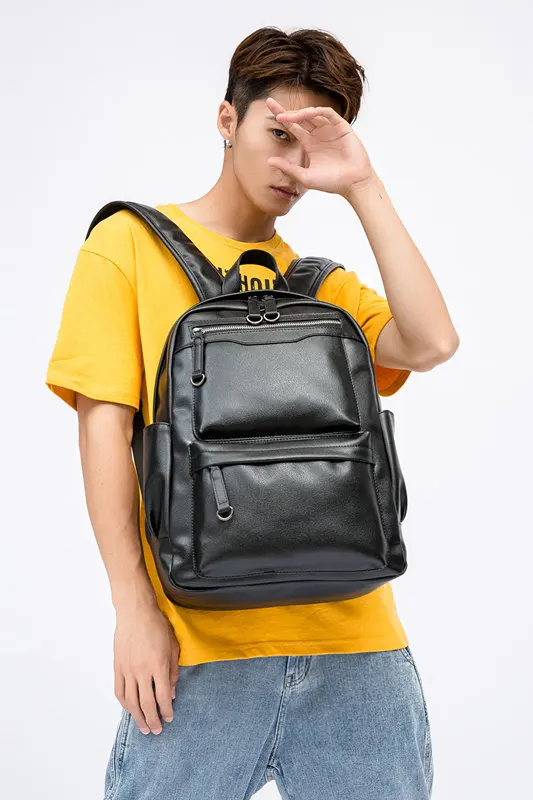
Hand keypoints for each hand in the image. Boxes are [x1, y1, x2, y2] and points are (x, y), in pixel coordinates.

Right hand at [113, 603, 179, 734]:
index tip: (169, 718)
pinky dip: (124, 704)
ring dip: (138, 717)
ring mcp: (127, 670)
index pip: (163, 696)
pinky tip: (130, 710)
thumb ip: (173, 671)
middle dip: (152, 720)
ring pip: (131, 701)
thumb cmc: (157, 626)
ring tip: (143, 728)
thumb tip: (171, 693)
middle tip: (157, 730)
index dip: (166, 711)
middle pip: (146, 703)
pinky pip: (119, 691)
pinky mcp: (117, 667)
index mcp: (158, 665)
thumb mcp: (173, 646)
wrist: (136, 612)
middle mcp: (142, 670)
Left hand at [265, 96, 372, 197]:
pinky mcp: (341, 127)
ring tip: (286, 117)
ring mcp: (329, 129)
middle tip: (271, 104)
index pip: (292, 126)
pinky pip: (327, 113)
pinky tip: (306, 114)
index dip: (281, 116)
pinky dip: (316, 111)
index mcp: (309, 143)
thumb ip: (288, 168)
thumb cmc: (331, 182)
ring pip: (312, 114)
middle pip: (299, 117)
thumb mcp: (305, 176)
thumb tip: (269, 161)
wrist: (352, 184)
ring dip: (299, 113)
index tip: (268, 107)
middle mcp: (318, 134)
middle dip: (285, 110)